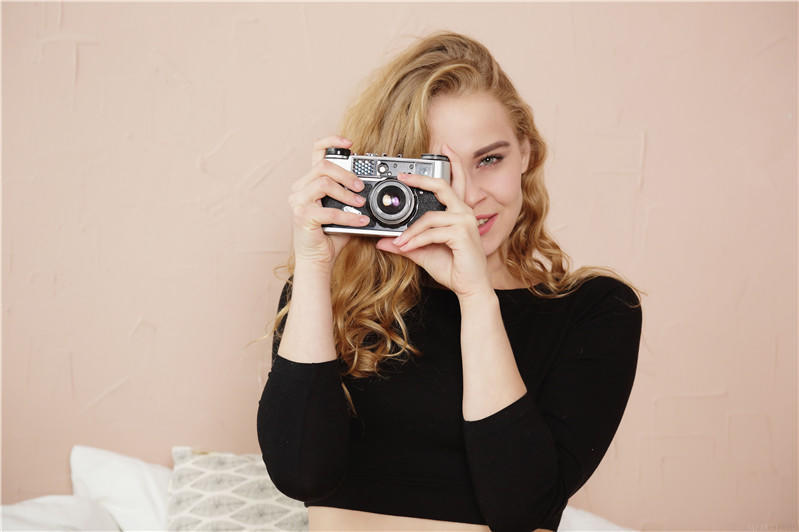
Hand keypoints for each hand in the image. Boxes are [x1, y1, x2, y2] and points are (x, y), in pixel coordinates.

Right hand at [288, 135, 369, 271]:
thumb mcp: (343, 208)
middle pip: (322, 166)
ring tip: (360, 203)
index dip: (332, 141)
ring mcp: (298, 202)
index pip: (316, 152)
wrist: (318, 259)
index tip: (350, 143)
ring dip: (346, 193)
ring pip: (323, 183)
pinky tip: (360, 221)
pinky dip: (348, 216)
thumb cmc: (330, 234)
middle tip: (361, 187)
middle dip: (346, 174)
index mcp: (309, 182)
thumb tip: (371, 185)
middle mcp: (299, 188)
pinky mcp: (302, 216)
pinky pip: (329, 210)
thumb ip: (350, 194)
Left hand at [375, 144, 491, 298]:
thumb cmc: (453, 268)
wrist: (469, 288)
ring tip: (398, 242)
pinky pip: (432, 233)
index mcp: (458, 212)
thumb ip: (405, 244)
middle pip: (442, 186)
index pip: (456, 182)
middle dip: (421, 179)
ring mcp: (464, 222)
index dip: (451, 163)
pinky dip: (415, 240)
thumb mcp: (422, 252)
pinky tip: (406, 247)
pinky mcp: (462, 234)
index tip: (440, 148)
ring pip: (429, 217)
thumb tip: (382, 241)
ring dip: (410, 231)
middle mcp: (464, 212)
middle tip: (403, 176)